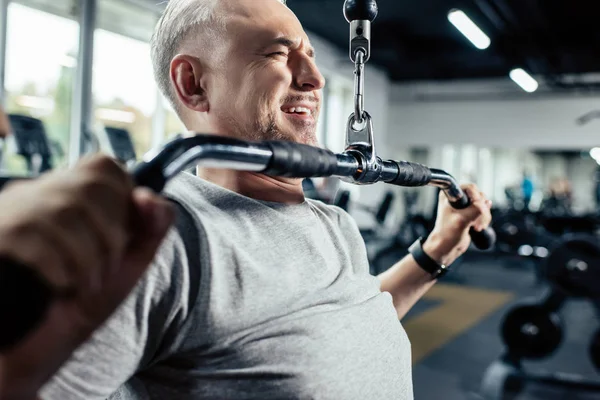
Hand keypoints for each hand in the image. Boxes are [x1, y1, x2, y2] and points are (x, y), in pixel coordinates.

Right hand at [0, 155, 174, 398]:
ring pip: (65, 209)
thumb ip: (149, 230)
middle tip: (99, 272)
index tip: (120, 238)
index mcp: (62, 198)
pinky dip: (61, 270)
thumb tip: (155, 198)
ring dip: (88, 259)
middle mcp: (31, 198)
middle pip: (91, 185)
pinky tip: (57, 291)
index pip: (104, 167)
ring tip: (79, 287)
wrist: (20, 361)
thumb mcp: (124, 268)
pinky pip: (35, 236)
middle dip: (111, 236)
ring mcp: (6, 216)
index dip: (124, 200)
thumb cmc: (69, 312)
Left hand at [422, 184, 491, 265]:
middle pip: (479, 195)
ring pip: (484, 204)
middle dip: (482, 210)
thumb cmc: (447, 234)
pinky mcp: (471, 213)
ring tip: (477, 227)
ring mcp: (465, 205)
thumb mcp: (461, 221)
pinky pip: (484, 211)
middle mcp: (457, 198)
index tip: (478, 209)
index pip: (470, 188)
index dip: (476, 198)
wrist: (446, 247)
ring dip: (484, 216)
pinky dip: (485, 219)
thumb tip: (486, 204)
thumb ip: (474, 210)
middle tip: (476, 222)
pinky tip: (478, 227)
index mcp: (450, 195)